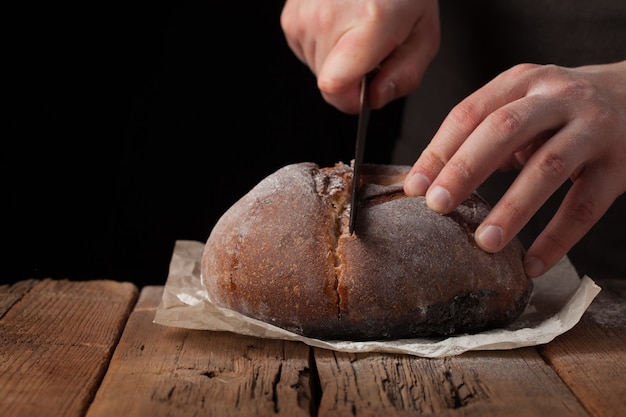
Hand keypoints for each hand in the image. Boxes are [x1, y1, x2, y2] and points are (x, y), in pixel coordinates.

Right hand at [280, 0, 439, 112]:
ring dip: (338, 61)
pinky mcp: (290, 18)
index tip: (365, 92)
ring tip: (357, 30)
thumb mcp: (424, 35)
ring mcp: (304, 17)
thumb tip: (375, 98)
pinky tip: (341, 24)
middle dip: (353, 78)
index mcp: (368, 25)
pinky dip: (324, 47)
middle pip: (330, 85)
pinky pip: (306, 53)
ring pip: (318, 70)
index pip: (335, 86)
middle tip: (373, 49)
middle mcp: (328, 19)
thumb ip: (405, 76)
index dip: (351, 101)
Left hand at [404, 61, 625, 276]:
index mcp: (522, 81)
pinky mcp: (621, 163)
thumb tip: (430, 181)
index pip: (469, 113)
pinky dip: (558, 238)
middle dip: (465, 169)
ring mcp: (593, 128)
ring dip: (512, 208)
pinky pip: (586, 205)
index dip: (438, 151)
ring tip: (485, 243)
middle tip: (437, 206)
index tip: (414, 188)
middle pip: (504, 129)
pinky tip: (533, 264)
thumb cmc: (561, 111)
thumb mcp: (522, 105)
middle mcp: (557, 98)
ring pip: (548, 168)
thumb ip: (483, 134)